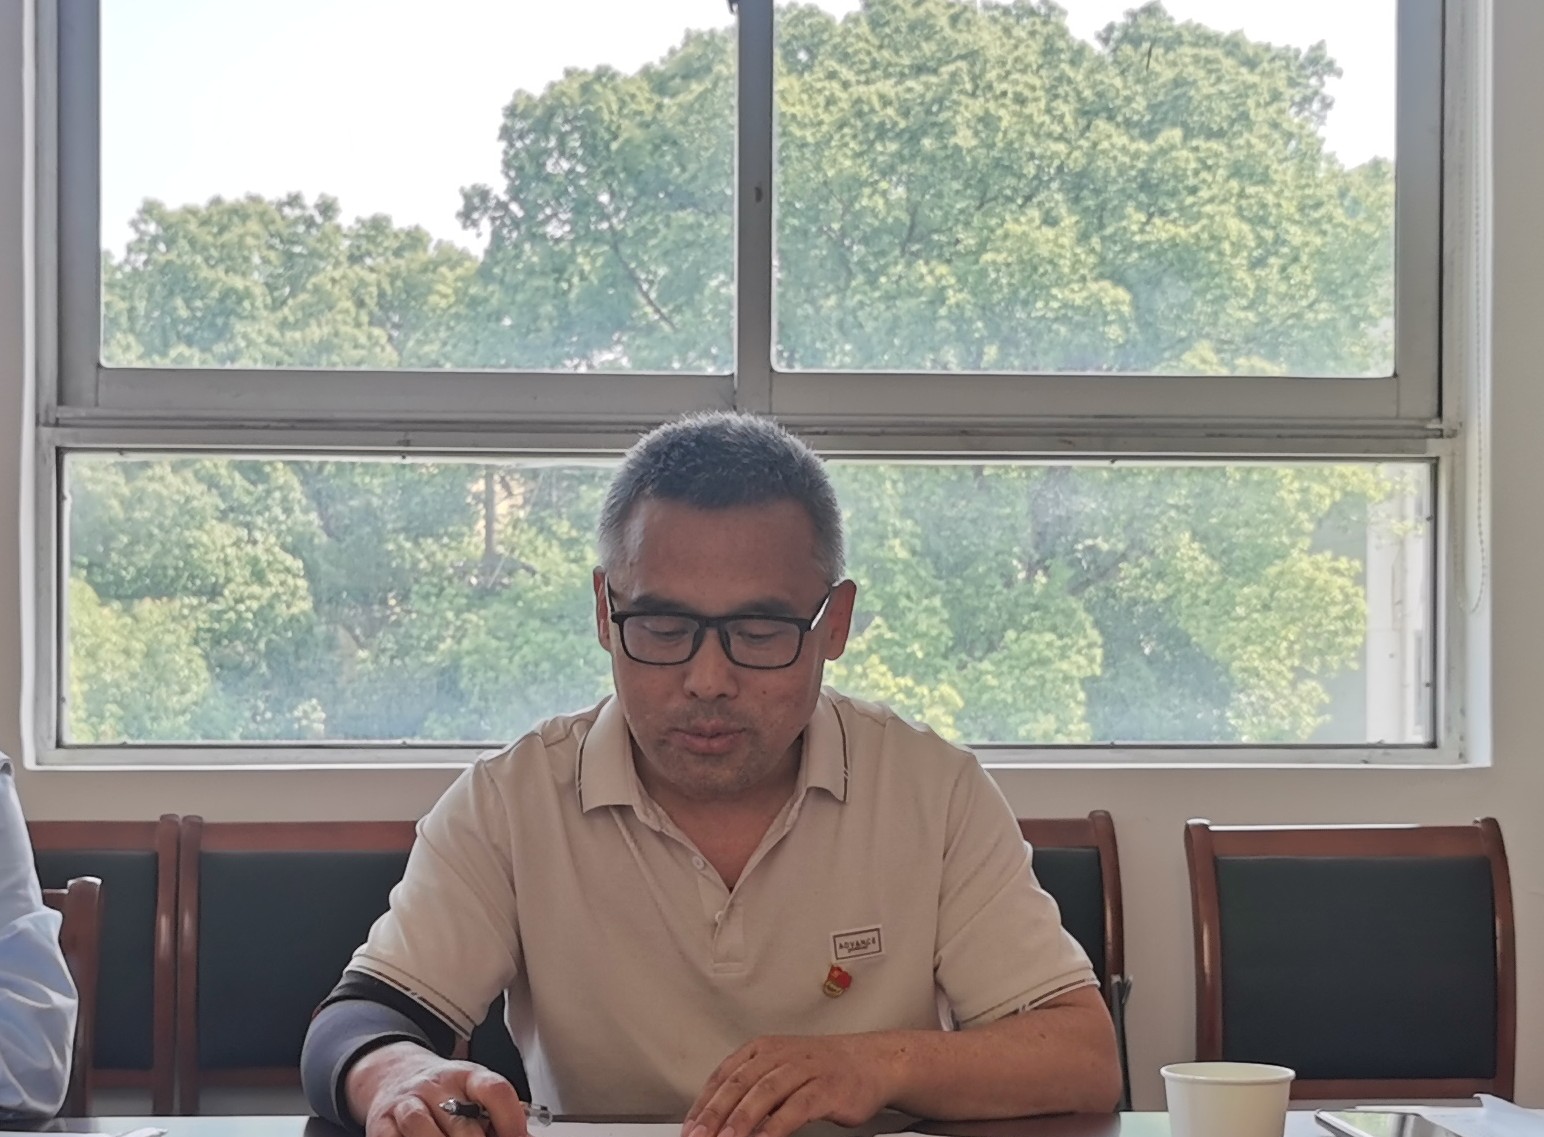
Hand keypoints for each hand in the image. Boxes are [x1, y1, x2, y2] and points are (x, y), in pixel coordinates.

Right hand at [345, 1040, 529, 1136]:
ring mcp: (406, 1103)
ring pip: (422, 1129)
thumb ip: (494, 1113)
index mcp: (467, 1075)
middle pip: (461, 1121)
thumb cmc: (442, 1091)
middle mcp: (436, 1085)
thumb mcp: (471, 1092)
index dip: (511, 1120)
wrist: (393, 1073)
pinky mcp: (382, 1123)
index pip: (494, 1091)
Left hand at [683, 1033, 902, 1136]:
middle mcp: (780, 1055)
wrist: (871, 1062)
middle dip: (714, 1114)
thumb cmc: (822, 1070)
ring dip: (740, 1120)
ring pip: (764, 1093)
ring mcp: (804, 1070)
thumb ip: (751, 1090)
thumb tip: (717, 1119)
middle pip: (738, 1084)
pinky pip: (796, 1108)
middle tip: (697, 1136)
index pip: (723, 1076)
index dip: (703, 1103)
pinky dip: (776, 1127)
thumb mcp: (780, 1070)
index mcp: (763, 1049)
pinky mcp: (826, 1088)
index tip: (689, 1128)